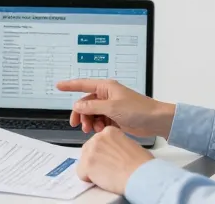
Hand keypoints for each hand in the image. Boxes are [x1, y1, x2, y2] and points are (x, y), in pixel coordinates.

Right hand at [55, 79, 174, 138]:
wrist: (155, 121)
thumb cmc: (138, 109)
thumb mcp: (111, 107)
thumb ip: (92, 106)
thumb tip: (78, 104)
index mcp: (106, 87)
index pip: (83, 84)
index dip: (69, 85)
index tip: (58, 86)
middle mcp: (107, 95)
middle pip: (86, 102)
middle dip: (81, 113)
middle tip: (77, 124)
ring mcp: (111, 106)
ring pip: (92, 113)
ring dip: (90, 121)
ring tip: (92, 130)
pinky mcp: (115, 116)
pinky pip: (100, 120)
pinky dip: (98, 125)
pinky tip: (101, 130)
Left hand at [76, 126, 153, 194]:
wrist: (141, 175)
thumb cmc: (141, 164)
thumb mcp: (129, 145)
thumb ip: (115, 145)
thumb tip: (110, 153)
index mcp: (109, 131)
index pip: (98, 142)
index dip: (103, 153)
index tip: (110, 159)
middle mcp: (98, 137)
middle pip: (88, 150)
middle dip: (96, 161)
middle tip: (109, 169)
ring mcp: (91, 150)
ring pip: (84, 162)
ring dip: (93, 170)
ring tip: (109, 174)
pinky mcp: (87, 164)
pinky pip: (81, 173)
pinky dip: (89, 179)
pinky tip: (103, 179)